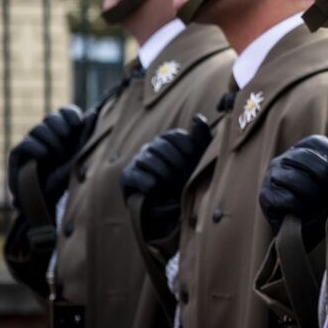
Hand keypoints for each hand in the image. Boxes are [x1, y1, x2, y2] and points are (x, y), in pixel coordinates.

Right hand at [7, 106, 86, 211]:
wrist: (50, 200)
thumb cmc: (68, 178)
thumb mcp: (81, 155)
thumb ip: (87, 134)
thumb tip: (94, 113)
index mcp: (64, 133)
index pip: (65, 112)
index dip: (69, 114)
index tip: (77, 124)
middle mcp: (47, 136)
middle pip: (51, 117)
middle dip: (60, 125)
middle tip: (65, 136)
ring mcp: (32, 143)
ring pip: (38, 128)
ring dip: (50, 139)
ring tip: (57, 155)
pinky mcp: (18, 154)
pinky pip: (25, 143)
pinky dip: (36, 147)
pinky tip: (44, 155)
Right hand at [120, 115, 212, 241]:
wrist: (173, 210)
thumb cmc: (188, 182)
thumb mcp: (198, 161)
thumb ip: (201, 137)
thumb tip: (198, 116)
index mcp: (170, 141)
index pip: (175, 135)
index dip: (186, 145)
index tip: (193, 156)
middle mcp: (152, 147)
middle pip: (161, 145)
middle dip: (175, 161)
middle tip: (185, 176)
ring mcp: (138, 161)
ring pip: (147, 158)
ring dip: (163, 172)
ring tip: (174, 185)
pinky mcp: (127, 176)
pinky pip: (133, 174)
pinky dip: (145, 180)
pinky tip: (154, 187)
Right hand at [259, 135, 327, 244]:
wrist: (301, 235)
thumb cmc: (321, 205)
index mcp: (301, 149)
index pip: (321, 144)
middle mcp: (283, 158)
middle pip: (310, 161)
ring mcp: (272, 175)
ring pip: (299, 180)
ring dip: (314, 197)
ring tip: (319, 207)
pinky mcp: (266, 196)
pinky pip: (289, 199)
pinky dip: (301, 209)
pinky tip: (304, 214)